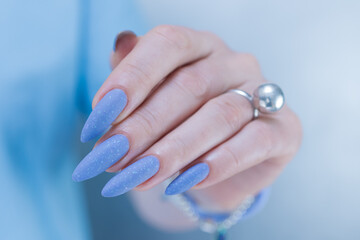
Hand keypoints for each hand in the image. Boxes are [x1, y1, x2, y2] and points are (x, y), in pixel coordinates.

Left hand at [72, 25, 301, 210]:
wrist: (219, 163)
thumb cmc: (180, 123)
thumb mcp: (152, 99)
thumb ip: (135, 77)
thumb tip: (119, 46)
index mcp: (199, 45)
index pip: (167, 44)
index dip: (132, 77)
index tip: (100, 117)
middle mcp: (233, 62)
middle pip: (190, 85)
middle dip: (145, 125)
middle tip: (111, 156)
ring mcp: (263, 92)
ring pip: (220, 114)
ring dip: (175, 149)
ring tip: (140, 174)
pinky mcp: (284, 129)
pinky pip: (254, 141)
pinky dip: (219, 162)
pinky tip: (186, 180)